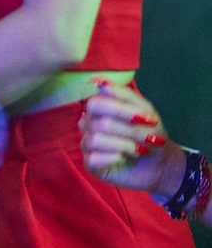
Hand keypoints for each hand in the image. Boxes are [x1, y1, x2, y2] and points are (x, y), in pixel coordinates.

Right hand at [79, 80, 183, 195]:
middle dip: (129, 131)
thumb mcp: (144, 109)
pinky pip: (92, 159)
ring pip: (95, 140)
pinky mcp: (89, 164)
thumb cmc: (149, 132)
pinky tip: (124, 158)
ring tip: (140, 150)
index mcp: (99, 107)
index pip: (96, 103)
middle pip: (99, 123)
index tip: (146, 119)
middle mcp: (88, 123)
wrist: (159, 161)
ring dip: (124, 145)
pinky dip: (114, 158)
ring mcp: (87, 144)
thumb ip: (123, 94)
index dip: (121, 111)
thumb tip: (99, 83)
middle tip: (148, 138)